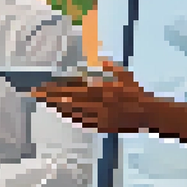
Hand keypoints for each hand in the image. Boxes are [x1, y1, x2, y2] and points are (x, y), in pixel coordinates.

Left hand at [32, 60, 162, 134]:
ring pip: (73, 113)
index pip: (73, 89)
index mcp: (102, 90)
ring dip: (58, 108)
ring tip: (46, 104)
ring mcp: (99, 116)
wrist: (150, 114)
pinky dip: (72, 118)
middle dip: (51, 98)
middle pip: (69, 101)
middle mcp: (98, 104)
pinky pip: (83, 122)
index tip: (44, 87)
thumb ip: (112, 69)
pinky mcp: (103, 126)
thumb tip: (102, 59)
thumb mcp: (126, 77)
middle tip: (36, 95)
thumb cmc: (138, 94)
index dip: (57, 89)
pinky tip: (63, 115)